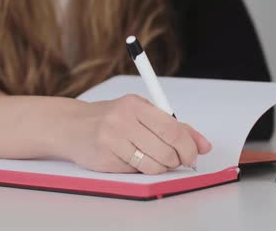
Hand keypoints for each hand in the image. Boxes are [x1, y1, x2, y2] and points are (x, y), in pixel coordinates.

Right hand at [65, 95, 211, 174]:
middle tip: (177, 161)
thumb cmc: (111, 119)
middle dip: (177, 160)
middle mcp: (123, 119)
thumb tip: (203, 145)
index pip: (172, 129)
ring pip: (153, 165)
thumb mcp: (142, 113)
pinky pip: (136, 171)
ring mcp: (112, 139)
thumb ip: (173, 126)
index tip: (194, 155)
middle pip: (166, 150)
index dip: (188, 146)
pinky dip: (140, 169)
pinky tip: (132, 159)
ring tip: (154, 160)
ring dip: (161, 168)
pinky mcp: (105, 157)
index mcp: (136, 104)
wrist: (72, 126)